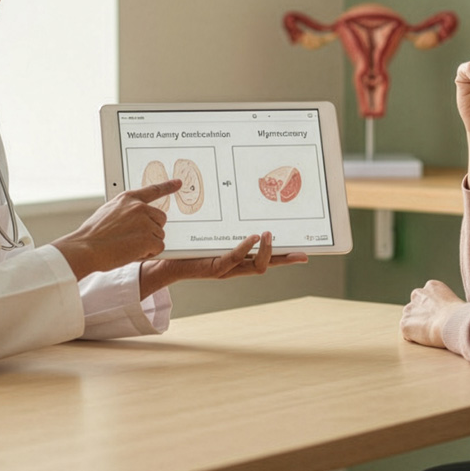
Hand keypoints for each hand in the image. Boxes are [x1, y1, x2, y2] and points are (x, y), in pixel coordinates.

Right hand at [53, 178, 179, 278]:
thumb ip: (124, 211)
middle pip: (160, 218)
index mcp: (128, 198)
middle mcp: (139, 207)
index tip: (178, 183)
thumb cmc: (93, 235)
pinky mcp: (148, 238)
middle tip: (133, 238)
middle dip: (152, 229)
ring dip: (148, 243)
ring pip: (159, 235)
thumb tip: (134, 217)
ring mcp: (144, 222)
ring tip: (127, 245)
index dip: (167, 186)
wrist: (86, 248)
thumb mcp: (108, 212)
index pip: (152, 190)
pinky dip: (148, 253)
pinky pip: (158, 247)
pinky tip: (132, 252)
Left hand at [140, 232, 308, 293]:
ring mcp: (227, 269)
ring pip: (256, 267)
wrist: (166, 263)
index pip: (267, 259)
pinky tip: (253, 237)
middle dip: (286, 260)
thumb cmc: (188, 248)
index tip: (303, 253)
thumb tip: (235, 201)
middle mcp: (236, 267)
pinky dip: (246, 248)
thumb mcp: (210, 234)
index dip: (285, 256)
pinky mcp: (215, 268)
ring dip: (266, 251)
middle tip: (302, 254)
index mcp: (239, 259)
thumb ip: (224, 225)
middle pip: (269, 266)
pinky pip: (235, 258)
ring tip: (269, 234)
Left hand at [400, 279, 467, 348]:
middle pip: (415, 307)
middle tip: (434, 326)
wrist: (453, 323)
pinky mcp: (404, 324)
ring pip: (410, 320)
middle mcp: (417, 294)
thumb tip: (446, 315)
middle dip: (421, 316)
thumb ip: (444, 305)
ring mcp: (409, 309)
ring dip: (417, 327)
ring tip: (432, 333)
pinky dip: (415, 338)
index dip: (433, 309)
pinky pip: (408, 334)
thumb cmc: (461, 316)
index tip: (440, 317)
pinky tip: (427, 338)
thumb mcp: (455, 302)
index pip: (426, 297)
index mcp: (431, 286)